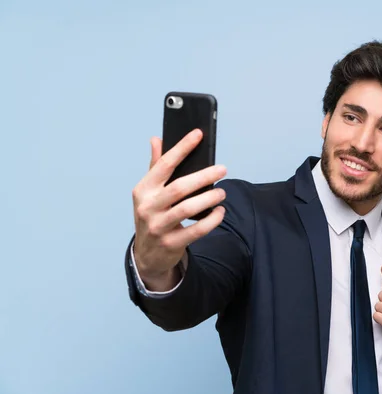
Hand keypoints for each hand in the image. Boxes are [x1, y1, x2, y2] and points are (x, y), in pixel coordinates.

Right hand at [132, 129, 226, 287]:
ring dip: (209, 198)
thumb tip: (156, 139)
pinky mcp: (171, 243)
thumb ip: (155, 167)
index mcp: (143, 189)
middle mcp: (148, 207)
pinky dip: (211, 220)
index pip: (164, 164)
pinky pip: (196, 230)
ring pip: (188, 209)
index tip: (198, 134)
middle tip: (222, 170)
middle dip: (204, 176)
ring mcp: (158, 226)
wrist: (147, 254)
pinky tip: (220, 212)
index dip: (182, 148)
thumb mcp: (148, 193)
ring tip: (222, 193)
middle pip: (179, 187)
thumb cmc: (152, 216)